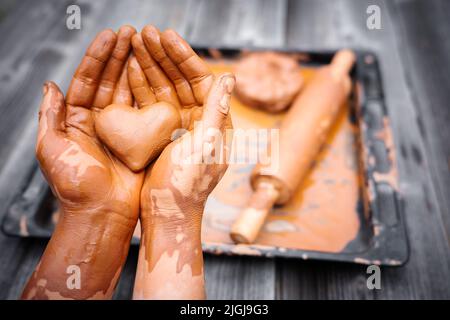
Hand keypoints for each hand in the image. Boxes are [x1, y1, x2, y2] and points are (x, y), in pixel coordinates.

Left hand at [22, 27, 143, 299]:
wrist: (103, 214)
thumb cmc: (76, 185)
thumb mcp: (52, 149)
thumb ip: (50, 117)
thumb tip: (50, 85)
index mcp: (76, 121)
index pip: (87, 81)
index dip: (97, 59)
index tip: (110, 37)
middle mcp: (99, 122)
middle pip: (109, 82)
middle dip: (119, 57)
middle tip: (131, 33)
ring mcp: (121, 130)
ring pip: (128, 92)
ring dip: (135, 68)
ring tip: (143, 45)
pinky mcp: (140, 140)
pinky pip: (145, 112)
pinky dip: (150, 92)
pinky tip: (155, 74)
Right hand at [129, 26, 234, 298]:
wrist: (166, 213)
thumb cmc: (188, 184)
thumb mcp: (205, 144)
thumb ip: (216, 110)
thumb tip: (231, 78)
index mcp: (216, 122)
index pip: (201, 80)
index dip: (184, 57)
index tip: (167, 37)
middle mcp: (199, 120)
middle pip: (180, 80)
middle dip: (163, 56)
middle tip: (144, 32)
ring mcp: (178, 126)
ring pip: (163, 88)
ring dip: (150, 66)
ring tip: (133, 42)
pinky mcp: (159, 134)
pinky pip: (150, 104)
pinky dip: (140, 86)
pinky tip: (129, 68)